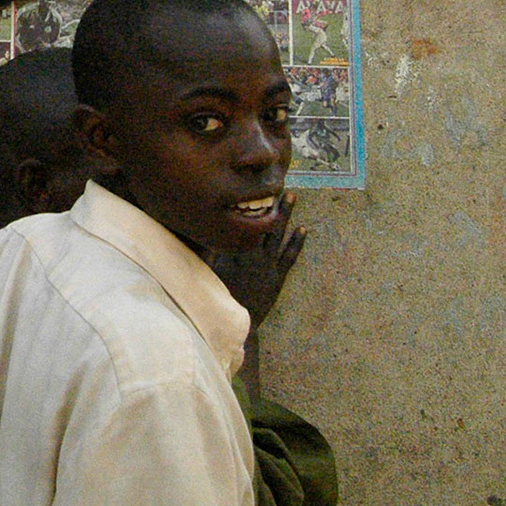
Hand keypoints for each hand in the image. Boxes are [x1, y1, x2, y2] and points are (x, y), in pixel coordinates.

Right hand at [207, 192, 304, 326]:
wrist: (238, 323)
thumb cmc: (218, 297)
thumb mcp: (206, 272)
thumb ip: (204, 251)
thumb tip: (202, 228)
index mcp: (233, 250)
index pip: (241, 220)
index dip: (248, 202)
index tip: (252, 186)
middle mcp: (251, 254)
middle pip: (262, 222)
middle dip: (270, 202)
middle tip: (277, 182)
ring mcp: (267, 265)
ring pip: (277, 234)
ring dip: (285, 215)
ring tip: (292, 197)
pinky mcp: (278, 278)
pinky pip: (290, 257)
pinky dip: (296, 243)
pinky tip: (303, 229)